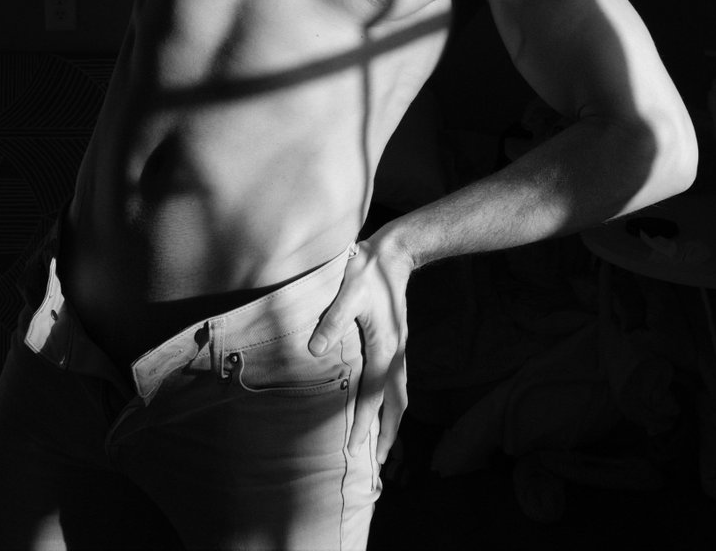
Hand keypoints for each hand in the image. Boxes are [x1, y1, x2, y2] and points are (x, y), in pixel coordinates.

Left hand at [308, 233, 412, 463]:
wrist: (394, 252)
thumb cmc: (368, 271)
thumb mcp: (349, 292)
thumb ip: (332, 320)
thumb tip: (314, 350)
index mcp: (384, 346)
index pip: (374, 394)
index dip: (363, 422)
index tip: (354, 447)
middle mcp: (396, 352)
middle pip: (397, 403)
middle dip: (388, 433)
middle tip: (380, 463)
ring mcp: (399, 347)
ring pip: (400, 393)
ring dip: (392, 419)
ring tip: (382, 443)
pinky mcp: (396, 341)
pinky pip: (397, 381)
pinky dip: (392, 401)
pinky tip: (380, 403)